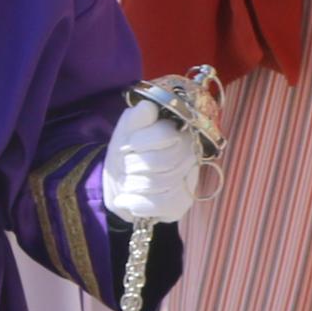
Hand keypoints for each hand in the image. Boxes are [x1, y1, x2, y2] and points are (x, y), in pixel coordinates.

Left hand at [96, 98, 207, 224]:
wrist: (121, 184)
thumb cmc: (126, 153)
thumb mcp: (126, 130)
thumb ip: (136, 118)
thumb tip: (148, 107)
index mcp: (179, 130)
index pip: (165, 134)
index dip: (139, 142)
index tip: (129, 144)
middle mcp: (190, 154)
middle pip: (162, 161)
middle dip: (132, 165)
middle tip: (126, 165)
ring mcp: (188, 180)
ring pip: (159, 183)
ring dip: (132, 184)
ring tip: (127, 182)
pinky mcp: (181, 203)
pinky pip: (159, 204)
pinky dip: (136, 203)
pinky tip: (127, 199)